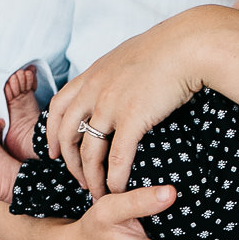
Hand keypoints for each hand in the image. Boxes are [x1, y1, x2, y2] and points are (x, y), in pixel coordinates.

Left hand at [47, 8, 215, 198]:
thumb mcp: (127, 57)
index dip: (52, 134)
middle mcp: (94, 91)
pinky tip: (117, 189)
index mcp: (92, 75)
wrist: (186, 46)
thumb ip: (114, 74)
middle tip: (79, 180)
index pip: (58, 108)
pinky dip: (114, 177)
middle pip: (68, 135)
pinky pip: (117, 157)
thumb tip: (118, 84)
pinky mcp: (132, 118)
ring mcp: (110, 105)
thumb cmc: (166, 49)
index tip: (54, 152)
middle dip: (70, 163)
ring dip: (92, 177)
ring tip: (99, 193)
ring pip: (89, 152)